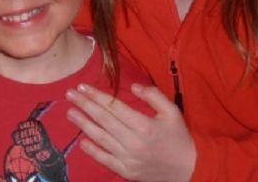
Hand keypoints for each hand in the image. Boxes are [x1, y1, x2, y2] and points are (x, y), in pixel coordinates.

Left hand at [66, 83, 195, 181]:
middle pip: (103, 120)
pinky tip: (81, 141)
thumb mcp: (172, 112)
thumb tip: (133, 86)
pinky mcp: (126, 171)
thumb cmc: (179, 137)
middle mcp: (132, 142)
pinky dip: (92, 150)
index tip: (82, 87)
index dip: (96, 96)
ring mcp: (128, 158)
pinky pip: (105, 159)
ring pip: (101, 138)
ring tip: (70, 113)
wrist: (188, 169)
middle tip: (70, 94)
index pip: (114, 107)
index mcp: (143, 125)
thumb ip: (154, 96)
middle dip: (85, 105)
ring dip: (83, 124)